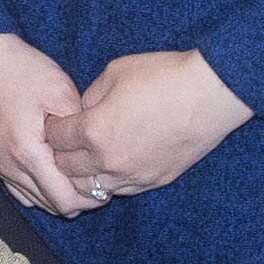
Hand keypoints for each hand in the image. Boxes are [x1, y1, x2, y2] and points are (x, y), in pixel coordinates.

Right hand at [0, 35, 93, 218]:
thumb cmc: (23, 71)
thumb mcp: (62, 93)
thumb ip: (79, 131)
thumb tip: (94, 156)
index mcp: (27, 153)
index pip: (63, 201)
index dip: (90, 200)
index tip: (107, 187)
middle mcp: (9, 166)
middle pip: (50, 206)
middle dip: (77, 200)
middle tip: (98, 182)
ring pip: (35, 201)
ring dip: (58, 195)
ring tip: (79, 177)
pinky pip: (20, 190)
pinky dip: (40, 190)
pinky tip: (55, 174)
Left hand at [46, 49, 250, 203]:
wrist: (210, 93)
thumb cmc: (164, 76)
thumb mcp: (115, 72)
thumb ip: (90, 95)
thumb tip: (81, 111)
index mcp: (94, 131)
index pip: (55, 140)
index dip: (52, 129)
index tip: (55, 123)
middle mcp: (109, 160)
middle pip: (67, 169)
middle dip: (61, 154)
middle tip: (65, 142)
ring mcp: (133, 175)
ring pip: (90, 189)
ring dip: (83, 174)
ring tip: (86, 158)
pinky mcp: (155, 181)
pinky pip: (121, 191)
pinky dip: (110, 181)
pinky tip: (113, 166)